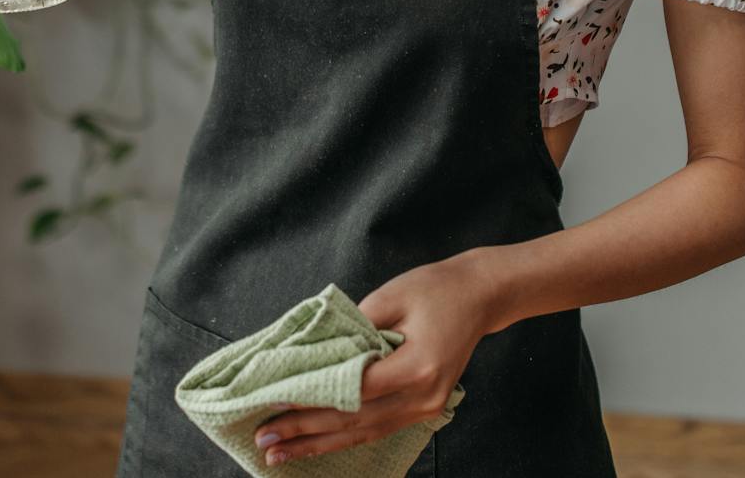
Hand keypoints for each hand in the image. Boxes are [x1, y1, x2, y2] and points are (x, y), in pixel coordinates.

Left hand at [252, 254, 491, 466]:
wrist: (479, 297)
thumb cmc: (435, 289)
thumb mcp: (389, 297)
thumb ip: (351, 331)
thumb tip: (312, 357)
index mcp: (417, 367)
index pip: (353, 390)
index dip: (312, 399)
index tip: (275, 403)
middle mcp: (424, 397)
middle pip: (354, 420)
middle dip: (305, 432)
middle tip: (265, 440)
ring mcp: (426, 409)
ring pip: (364, 433)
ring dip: (320, 444)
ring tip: (281, 454)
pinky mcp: (423, 409)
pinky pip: (378, 429)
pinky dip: (344, 437)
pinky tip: (317, 446)